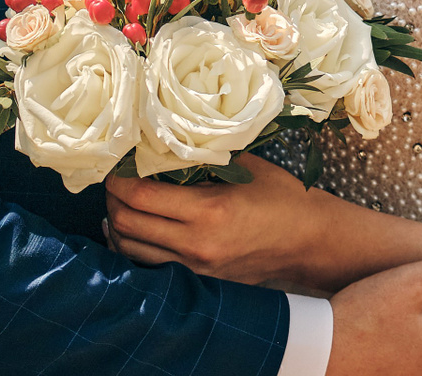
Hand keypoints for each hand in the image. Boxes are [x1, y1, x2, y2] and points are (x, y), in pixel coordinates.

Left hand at [105, 156, 324, 285]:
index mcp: (209, 210)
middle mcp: (196, 244)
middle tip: (113, 181)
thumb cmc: (282, 197)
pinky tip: (132, 230)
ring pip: (130, 250)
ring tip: (119, 203)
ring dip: (117, 224)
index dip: (118, 179)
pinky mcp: (198, 280)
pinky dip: (132, 247)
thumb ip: (205, 157)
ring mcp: (195, 268)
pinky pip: (148, 265)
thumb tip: (166, 141)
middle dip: (112, 200)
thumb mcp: (246, 167)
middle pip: (128, 224)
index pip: (141, 196)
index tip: (116, 164)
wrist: (309, 241)